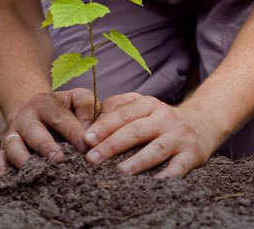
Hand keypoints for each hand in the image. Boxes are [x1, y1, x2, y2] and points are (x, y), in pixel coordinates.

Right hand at [0, 88, 99, 174]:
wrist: (35, 110)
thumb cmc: (64, 108)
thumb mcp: (76, 99)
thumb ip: (86, 107)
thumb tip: (89, 134)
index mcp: (46, 104)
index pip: (60, 117)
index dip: (73, 132)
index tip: (87, 147)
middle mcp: (26, 118)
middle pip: (34, 132)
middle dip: (46, 147)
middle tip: (59, 160)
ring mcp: (13, 133)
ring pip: (13, 145)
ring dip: (23, 159)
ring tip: (37, 173)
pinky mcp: (5, 148)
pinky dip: (2, 168)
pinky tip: (9, 178)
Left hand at [84, 93, 219, 177]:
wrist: (203, 122)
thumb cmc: (160, 119)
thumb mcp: (142, 106)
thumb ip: (117, 110)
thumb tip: (90, 124)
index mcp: (148, 104)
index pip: (123, 114)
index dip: (103, 127)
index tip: (86, 139)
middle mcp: (164, 118)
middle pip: (135, 131)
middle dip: (112, 145)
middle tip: (92, 158)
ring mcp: (179, 136)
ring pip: (156, 149)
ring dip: (137, 161)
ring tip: (120, 171)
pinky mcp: (193, 154)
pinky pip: (178, 168)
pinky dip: (166, 176)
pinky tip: (152, 184)